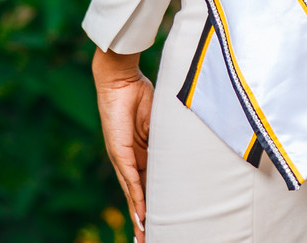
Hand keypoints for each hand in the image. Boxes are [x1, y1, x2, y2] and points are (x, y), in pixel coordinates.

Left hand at [93, 47, 152, 242]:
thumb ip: (167, 138)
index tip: (159, 221)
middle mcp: (130, 159)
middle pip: (138, 194)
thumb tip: (188, 145)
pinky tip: (141, 214)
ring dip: (140, 215)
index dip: (153, 202)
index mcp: (141, 152)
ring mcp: (122, 158)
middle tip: (148, 238)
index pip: (148, 183)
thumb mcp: (160, 122)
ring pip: (133, 193)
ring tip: (145, 235)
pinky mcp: (118, 152)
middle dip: (144, 218)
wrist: (121, 79)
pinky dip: (136, 198)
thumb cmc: (140, 94)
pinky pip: (129, 180)